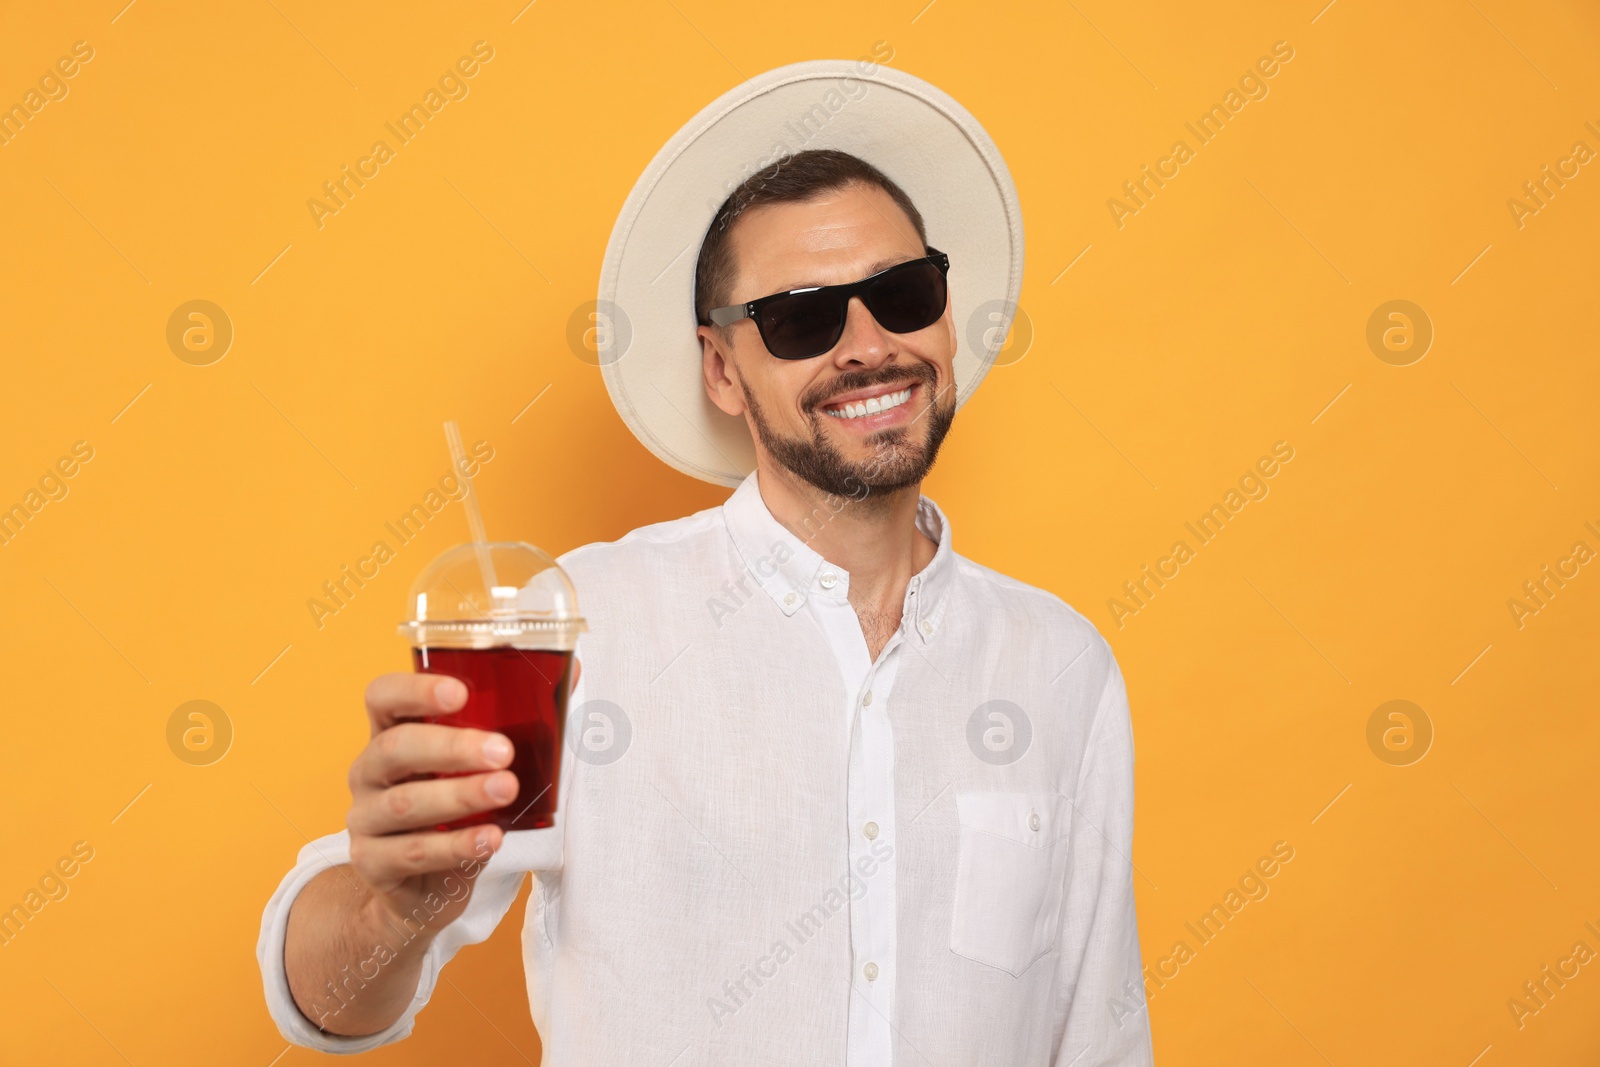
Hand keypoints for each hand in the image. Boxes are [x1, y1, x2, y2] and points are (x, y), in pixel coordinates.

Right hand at [343, 672, 517, 936]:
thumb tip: (571, 673)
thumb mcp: (482, 766)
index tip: (459, 693)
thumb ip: (520, 721)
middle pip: (395, 747)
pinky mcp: (372, 863)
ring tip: (506, 790)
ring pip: (405, 803)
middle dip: (451, 747)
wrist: (422, 889)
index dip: (415, 690)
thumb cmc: (456, 812)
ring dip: (460, 795)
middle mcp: (369, 771)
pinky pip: (412, 852)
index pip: (384, 697)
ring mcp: (365, 818)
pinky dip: (455, 845)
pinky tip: (491, 839)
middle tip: (503, 751)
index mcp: (392, 733)